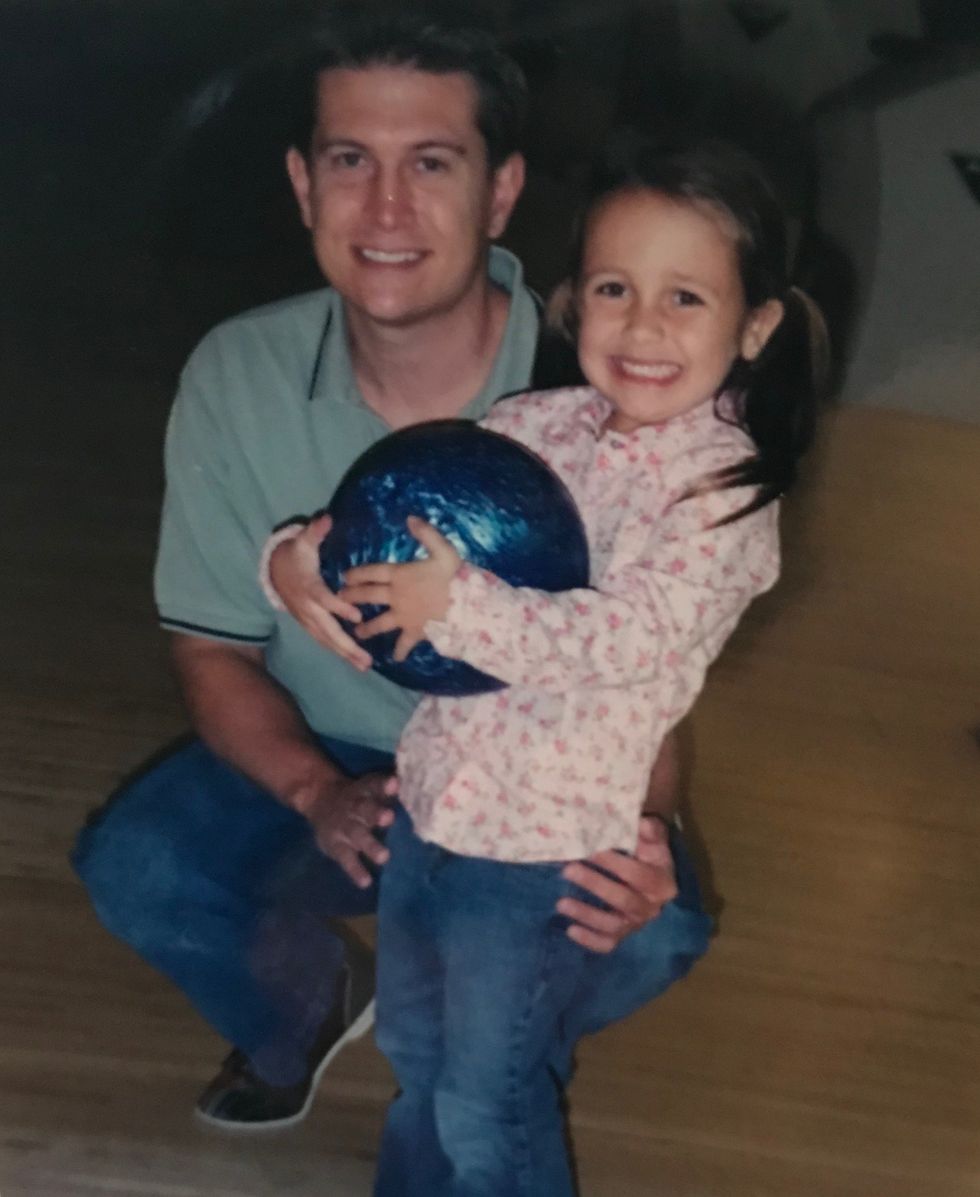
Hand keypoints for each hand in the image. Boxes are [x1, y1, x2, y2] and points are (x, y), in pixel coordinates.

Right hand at [269, 514, 371, 670]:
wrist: (274, 570)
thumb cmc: (295, 554)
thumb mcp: (303, 540)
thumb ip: (315, 532)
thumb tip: (325, 519)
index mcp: (309, 587)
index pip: (324, 600)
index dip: (339, 608)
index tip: (357, 617)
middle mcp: (307, 608)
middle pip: (327, 629)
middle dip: (346, 646)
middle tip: (365, 660)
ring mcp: (307, 619)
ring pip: (326, 639)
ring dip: (344, 654)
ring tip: (364, 666)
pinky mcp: (308, 625)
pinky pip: (324, 640)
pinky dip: (338, 651)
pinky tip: (354, 661)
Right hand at [291, 769, 398, 887]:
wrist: (320, 798)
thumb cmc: (360, 797)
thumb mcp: (369, 788)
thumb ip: (389, 792)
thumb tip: (421, 795)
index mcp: (365, 790)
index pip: (374, 784)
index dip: (384, 784)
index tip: (395, 784)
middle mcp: (354, 806)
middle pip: (364, 808)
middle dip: (376, 813)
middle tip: (389, 818)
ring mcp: (343, 826)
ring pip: (356, 834)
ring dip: (370, 845)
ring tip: (384, 857)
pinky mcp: (335, 845)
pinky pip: (345, 858)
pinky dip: (355, 870)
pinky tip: (366, 882)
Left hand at [339, 516, 460, 661]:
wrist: (463, 606)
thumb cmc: (453, 577)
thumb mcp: (444, 550)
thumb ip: (427, 533)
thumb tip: (410, 518)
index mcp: (400, 575)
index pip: (373, 572)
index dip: (358, 573)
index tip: (345, 576)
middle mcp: (396, 596)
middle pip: (370, 596)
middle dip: (353, 597)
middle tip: (340, 599)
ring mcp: (404, 616)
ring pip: (380, 622)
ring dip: (368, 627)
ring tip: (357, 632)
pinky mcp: (414, 631)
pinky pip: (405, 643)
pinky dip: (400, 651)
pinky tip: (395, 658)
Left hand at [557, 816, 677, 953]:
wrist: (649, 866)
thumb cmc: (646, 848)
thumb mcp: (653, 837)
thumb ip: (650, 830)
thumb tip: (643, 824)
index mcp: (662, 883)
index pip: (638, 875)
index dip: (614, 864)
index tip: (590, 850)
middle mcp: (653, 907)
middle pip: (624, 900)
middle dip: (594, 884)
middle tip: (568, 870)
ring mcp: (637, 923)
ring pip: (613, 925)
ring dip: (586, 915)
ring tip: (561, 904)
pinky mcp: (623, 934)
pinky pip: (608, 944)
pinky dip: (590, 940)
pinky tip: (570, 930)